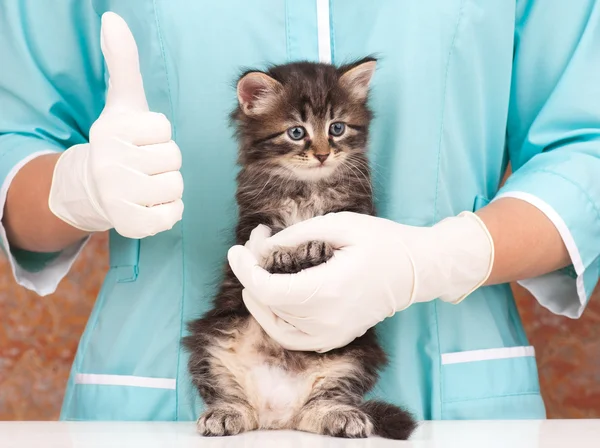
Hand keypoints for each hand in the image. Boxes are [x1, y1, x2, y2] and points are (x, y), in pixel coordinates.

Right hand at [48, 12, 182, 238]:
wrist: (93, 187)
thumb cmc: (120, 141)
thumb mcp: (123, 102)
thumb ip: (123, 62)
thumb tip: (112, 18)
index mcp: (111, 130)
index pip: (164, 128)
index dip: (158, 135)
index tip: (138, 140)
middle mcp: (109, 163)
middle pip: (173, 158)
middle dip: (165, 162)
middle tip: (143, 165)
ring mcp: (117, 196)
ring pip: (176, 186)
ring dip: (168, 187)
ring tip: (145, 184)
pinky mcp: (129, 224)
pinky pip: (172, 216)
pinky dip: (168, 212)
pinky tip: (149, 204)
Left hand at [228, 211, 493, 351]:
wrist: (417, 271)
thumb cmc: (384, 242)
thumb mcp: (340, 225)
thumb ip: (297, 235)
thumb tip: (265, 248)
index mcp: (327, 290)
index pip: (267, 290)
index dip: (245, 269)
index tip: (235, 248)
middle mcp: (326, 321)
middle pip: (267, 304)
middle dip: (252, 273)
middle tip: (257, 244)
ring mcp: (331, 335)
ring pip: (274, 324)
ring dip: (259, 296)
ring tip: (262, 266)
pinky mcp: (335, 338)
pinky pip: (291, 337)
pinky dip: (274, 318)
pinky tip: (273, 296)